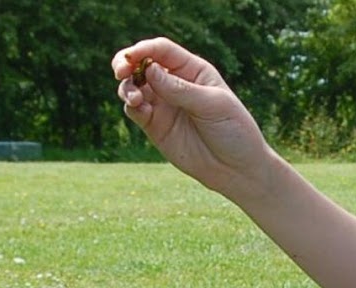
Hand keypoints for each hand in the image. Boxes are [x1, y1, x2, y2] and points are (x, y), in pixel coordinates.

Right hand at [111, 38, 275, 200]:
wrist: (235, 168)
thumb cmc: (233, 130)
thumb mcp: (212, 105)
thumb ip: (180, 89)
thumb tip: (150, 70)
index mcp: (192, 70)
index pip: (162, 50)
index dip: (144, 49)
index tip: (131, 58)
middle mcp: (174, 83)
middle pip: (142, 64)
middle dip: (126, 64)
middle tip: (120, 71)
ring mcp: (163, 104)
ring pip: (134, 86)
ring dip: (127, 88)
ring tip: (134, 99)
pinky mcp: (154, 126)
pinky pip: (135, 110)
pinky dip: (131, 107)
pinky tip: (138, 109)